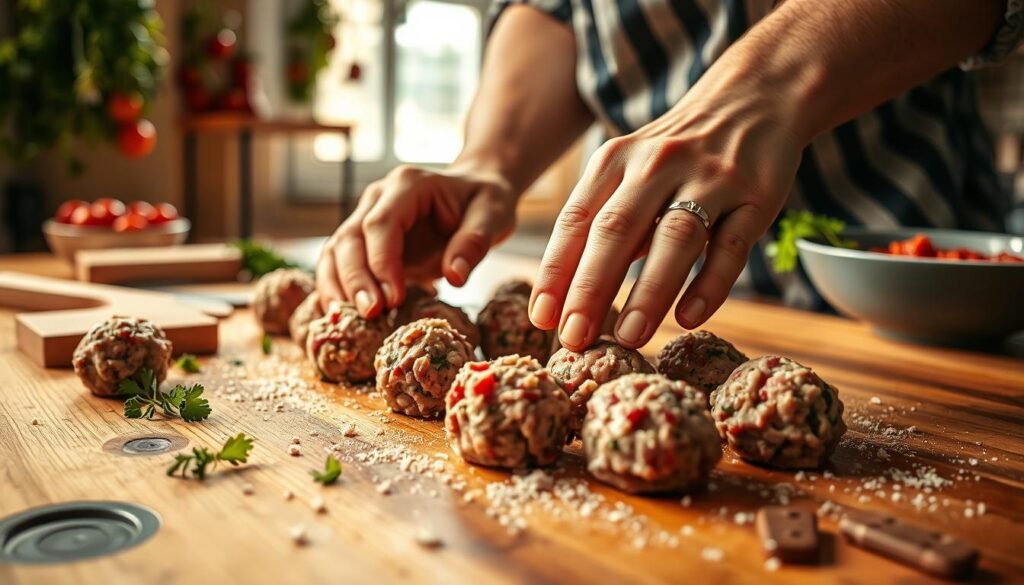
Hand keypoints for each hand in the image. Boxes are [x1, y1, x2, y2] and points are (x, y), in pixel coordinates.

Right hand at [316, 164, 515, 316]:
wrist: (475, 192)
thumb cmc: (485, 200)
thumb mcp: (493, 214)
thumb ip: (474, 242)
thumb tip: (455, 277)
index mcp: (408, 186)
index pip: (381, 223)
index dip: (382, 263)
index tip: (393, 299)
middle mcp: (379, 198)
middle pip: (350, 238)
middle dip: (355, 280)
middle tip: (370, 314)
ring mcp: (367, 218)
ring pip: (336, 251)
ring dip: (337, 287)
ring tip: (346, 322)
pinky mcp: (365, 243)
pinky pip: (339, 264)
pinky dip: (336, 290)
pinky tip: (340, 318)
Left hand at [528, 77, 805, 350]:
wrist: (755, 95)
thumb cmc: (678, 152)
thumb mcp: (630, 172)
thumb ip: (604, 224)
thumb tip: (568, 296)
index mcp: (615, 161)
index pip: (576, 221)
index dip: (556, 271)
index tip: (542, 318)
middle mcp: (657, 165)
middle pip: (616, 229)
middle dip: (590, 287)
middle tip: (573, 338)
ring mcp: (709, 178)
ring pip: (674, 237)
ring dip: (648, 291)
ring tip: (629, 337)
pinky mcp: (756, 196)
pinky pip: (731, 244)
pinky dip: (710, 283)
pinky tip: (690, 317)